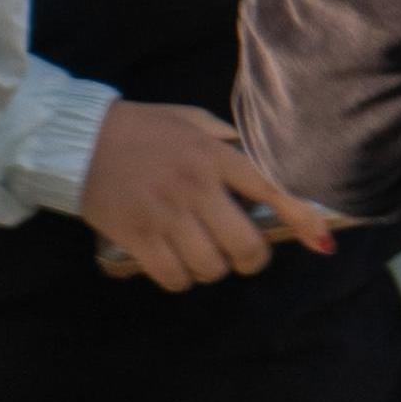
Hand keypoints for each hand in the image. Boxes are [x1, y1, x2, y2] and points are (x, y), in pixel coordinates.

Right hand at [84, 103, 344, 289]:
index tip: (322, 241)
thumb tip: (266, 163)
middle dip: (251, 259)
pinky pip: (173, 276)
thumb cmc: (143, 128)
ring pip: (211, 266)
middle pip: (245, 244)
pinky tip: (175, 264)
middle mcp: (196, 186)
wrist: (78, 139)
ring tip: (202, 254)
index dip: (303, 218)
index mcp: (215, 154)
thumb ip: (229, 142)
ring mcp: (165, 213)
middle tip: (242, 254)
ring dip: (212, 269)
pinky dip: (180, 279)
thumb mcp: (193, 122)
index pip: (272, 188)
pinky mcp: (135, 236)